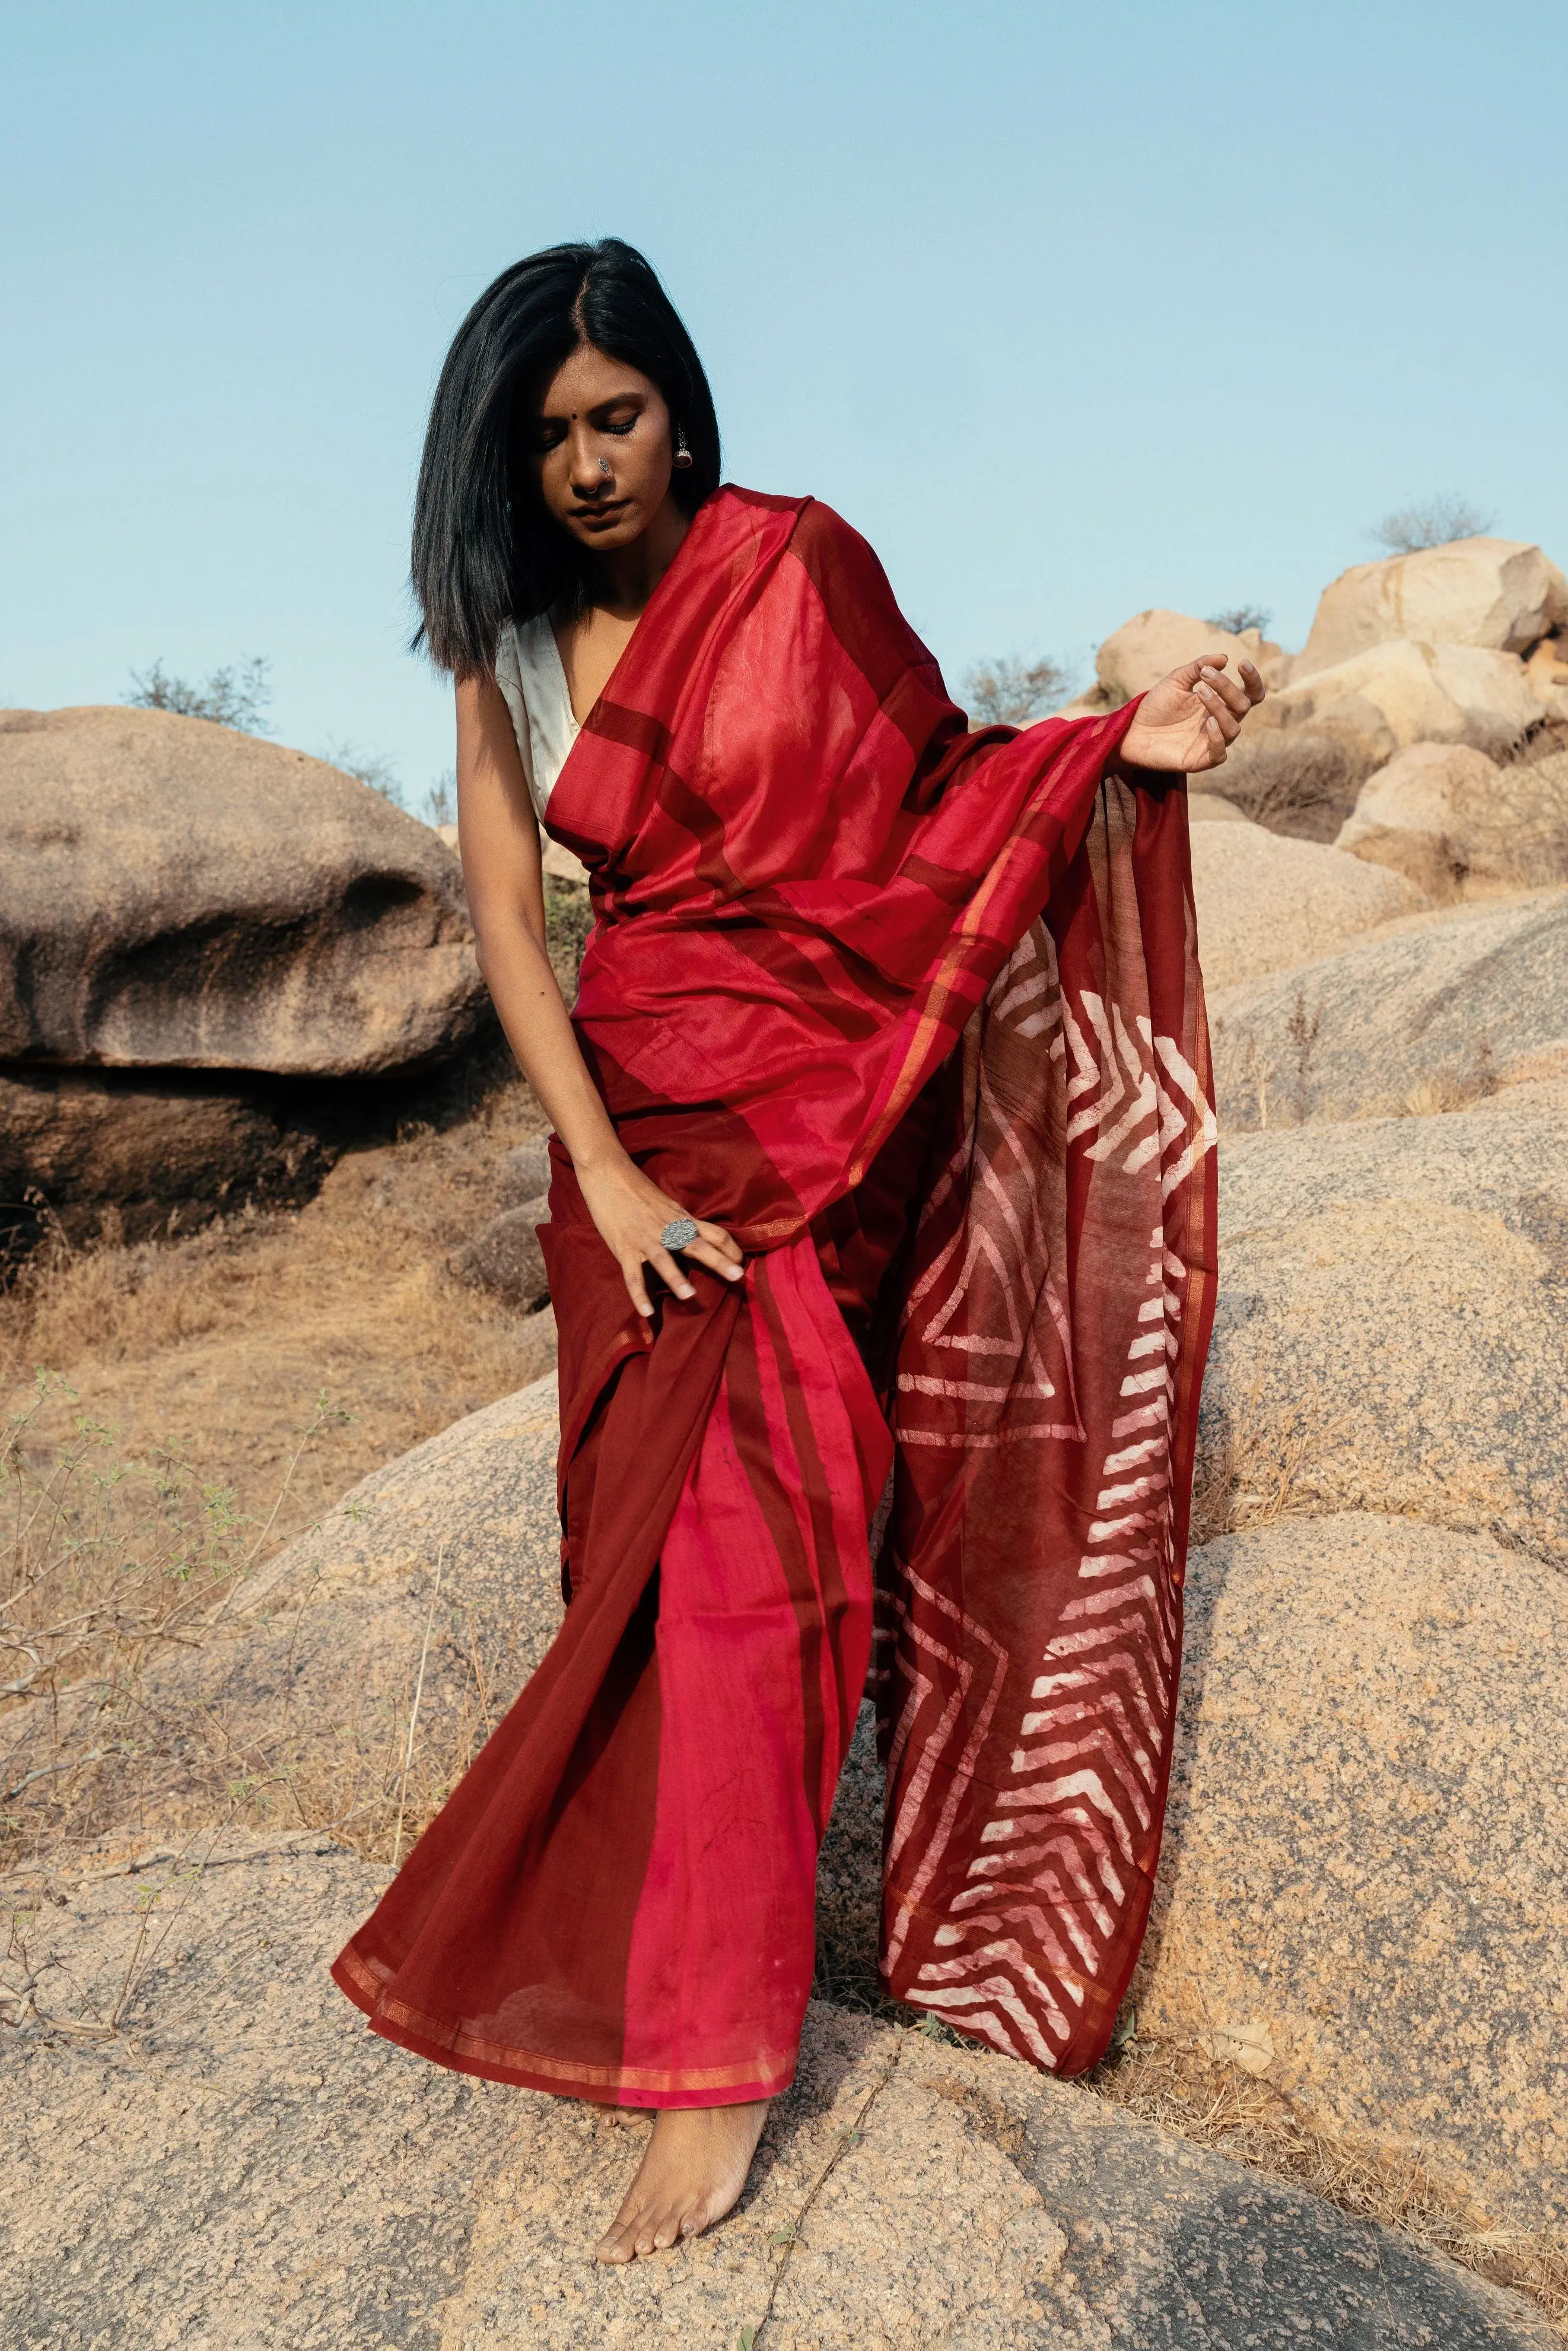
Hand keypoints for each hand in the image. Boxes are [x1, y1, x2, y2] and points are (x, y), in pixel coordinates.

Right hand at [575, 1148, 744, 1318]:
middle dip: (719, 1262)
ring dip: (676, 1278)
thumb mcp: (668, 1205)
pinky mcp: (624, 1247)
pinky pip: (632, 1275)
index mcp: (681, 1219)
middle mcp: (667, 1228)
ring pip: (663, 1259)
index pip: (715, 1233)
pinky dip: (639, 1294)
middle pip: (697, 1245)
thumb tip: (700, 1238)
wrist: (608, 1174)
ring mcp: (645, 1238)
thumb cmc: (639, 1190)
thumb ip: (683, 1223)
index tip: (742, 1265)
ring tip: (690, 1296)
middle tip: (738, 1278)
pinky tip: (647, 1312)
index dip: (731, 1249)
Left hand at [1120, 656, 1265, 771]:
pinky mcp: (1200, 760)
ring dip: (1220, 707)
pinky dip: (1217, 738)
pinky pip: (1220, 754)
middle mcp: (1220, 722)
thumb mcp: (1176, 680)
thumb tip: (1224, 657)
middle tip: (1205, 676)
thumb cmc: (1157, 705)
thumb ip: (1198, 667)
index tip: (1242, 663)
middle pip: (1242, 706)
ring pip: (1233, 728)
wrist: (1132, 730)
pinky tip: (1208, 723)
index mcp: (1219, 703)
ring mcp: (1211, 742)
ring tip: (1201, 692)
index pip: (1249, 694)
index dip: (1252, 680)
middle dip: (1228, 688)